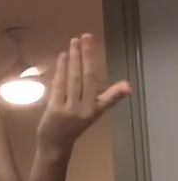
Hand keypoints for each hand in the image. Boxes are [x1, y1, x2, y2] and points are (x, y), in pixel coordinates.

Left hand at [36, 35, 130, 157]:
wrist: (55, 145)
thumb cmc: (75, 125)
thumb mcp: (93, 112)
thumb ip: (107, 97)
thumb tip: (127, 86)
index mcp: (96, 109)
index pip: (102, 86)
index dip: (106, 69)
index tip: (110, 60)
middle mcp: (85, 109)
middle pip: (86, 77)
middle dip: (87, 55)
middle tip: (86, 36)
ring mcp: (69, 109)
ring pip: (73, 79)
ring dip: (74, 58)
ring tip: (74, 41)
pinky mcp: (54, 109)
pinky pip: (59, 85)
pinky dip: (61, 69)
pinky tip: (63, 56)